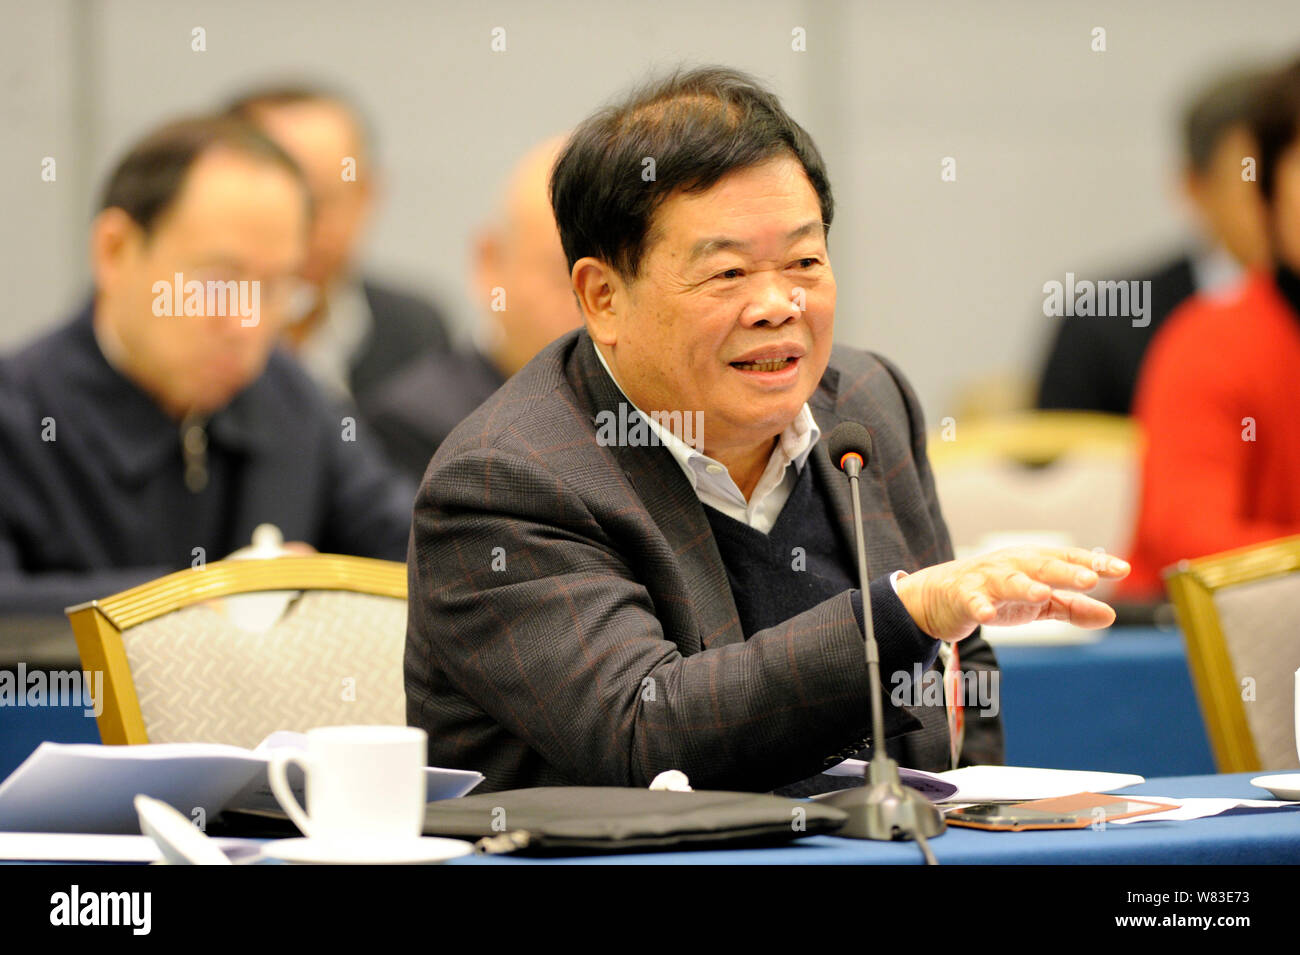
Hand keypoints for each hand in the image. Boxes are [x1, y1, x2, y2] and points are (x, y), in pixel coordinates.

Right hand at [893, 546, 1129, 641]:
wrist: (942, 596)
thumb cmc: (995, 595)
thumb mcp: (1038, 603)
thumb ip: (1072, 607)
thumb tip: (1110, 615)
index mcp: (1032, 563)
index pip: (1067, 559)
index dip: (1094, 563)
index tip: (1121, 570)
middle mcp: (1012, 565)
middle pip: (1041, 565)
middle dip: (1065, 572)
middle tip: (1091, 579)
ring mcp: (986, 579)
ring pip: (1008, 581)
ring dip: (1025, 586)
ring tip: (1042, 593)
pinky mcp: (964, 596)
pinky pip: (973, 602)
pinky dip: (980, 606)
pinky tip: (987, 615)